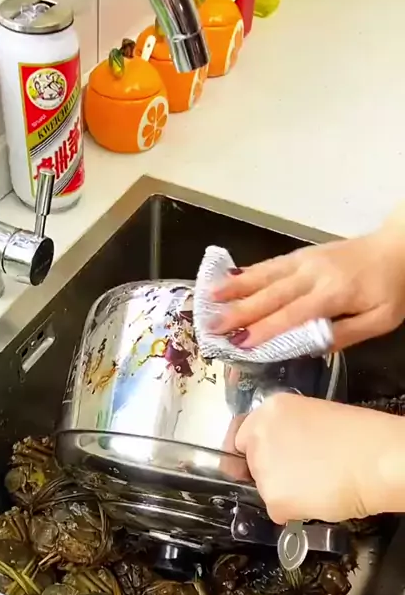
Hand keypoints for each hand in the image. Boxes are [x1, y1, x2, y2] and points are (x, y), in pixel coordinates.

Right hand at [210, 209, 404, 350]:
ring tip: (209, 296)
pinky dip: (248, 272)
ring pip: (265, 276)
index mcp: (333, 293)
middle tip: (211, 325)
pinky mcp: (302, 256)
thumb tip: (312, 346)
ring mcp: (305, 262)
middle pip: (271, 295)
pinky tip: (228, 278)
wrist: (397, 247)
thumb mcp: (380, 319)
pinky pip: (271, 265)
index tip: (240, 342)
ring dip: (235, 288)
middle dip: (239, 311)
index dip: (265, 329)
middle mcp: (314, 274)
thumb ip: (346, 333)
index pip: (293, 315)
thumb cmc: (391, 288)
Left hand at [235, 393, 404, 523]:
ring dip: (283, 492)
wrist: (375, 461)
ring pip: (263, 489)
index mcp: (270, 410)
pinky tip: (317, 498)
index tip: (266, 460)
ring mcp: (263, 469)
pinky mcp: (273, 499)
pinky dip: (294, 511)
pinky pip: (276, 511)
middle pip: (249, 464)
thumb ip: (287, 430)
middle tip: (301, 474)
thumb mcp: (314, 417)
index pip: (240, 436)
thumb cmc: (358, 437)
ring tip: (316, 485)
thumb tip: (282, 450)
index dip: (254, 451)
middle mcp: (258, 437)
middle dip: (269, 472)